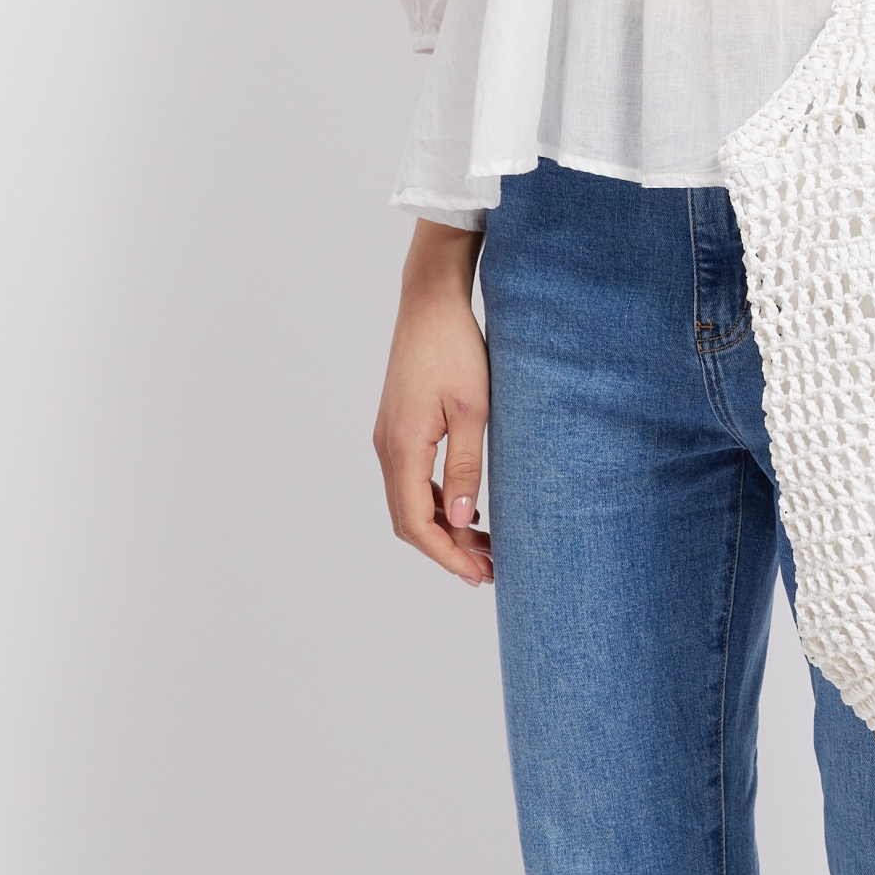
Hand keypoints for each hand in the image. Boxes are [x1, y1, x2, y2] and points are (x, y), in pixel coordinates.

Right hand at [373, 222, 493, 588]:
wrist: (430, 300)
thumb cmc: (456, 348)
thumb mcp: (473, 409)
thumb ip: (466, 467)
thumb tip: (459, 521)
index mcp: (402, 447)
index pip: (417, 523)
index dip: (447, 555)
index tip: (481, 574)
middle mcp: (387, 446)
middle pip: (408, 520)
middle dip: (446, 548)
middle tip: (488, 568)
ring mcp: (388, 435)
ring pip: (408, 500)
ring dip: (441, 525)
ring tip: (483, 543)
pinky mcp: (397, 424)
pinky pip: (410, 477)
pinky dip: (433, 500)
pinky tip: (465, 504)